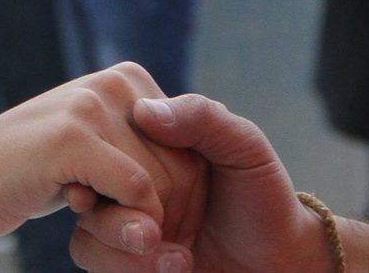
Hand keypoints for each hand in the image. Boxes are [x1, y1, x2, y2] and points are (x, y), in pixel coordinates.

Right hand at [0, 63, 204, 266]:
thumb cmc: (30, 173)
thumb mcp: (93, 150)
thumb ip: (140, 150)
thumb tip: (198, 174)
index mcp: (128, 79)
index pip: (192, 146)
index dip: (175, 194)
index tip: (134, 209)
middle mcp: (117, 82)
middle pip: (183, 168)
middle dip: (158, 213)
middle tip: (107, 217)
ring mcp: (93, 104)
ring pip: (161, 185)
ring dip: (136, 223)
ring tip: (87, 212)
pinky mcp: (72, 137)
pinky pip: (136, 192)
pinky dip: (124, 222)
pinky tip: (75, 207)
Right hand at [71, 94, 344, 272]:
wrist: (281, 266)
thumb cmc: (265, 200)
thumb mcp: (244, 146)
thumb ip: (201, 118)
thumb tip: (143, 111)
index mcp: (156, 143)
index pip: (110, 134)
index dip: (113, 155)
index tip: (127, 177)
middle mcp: (134, 179)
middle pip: (90, 182)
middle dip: (118, 211)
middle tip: (155, 230)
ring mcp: (127, 220)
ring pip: (86, 224)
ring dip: (123, 244)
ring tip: (174, 255)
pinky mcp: (126, 259)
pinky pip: (91, 257)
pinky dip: (125, 266)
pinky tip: (175, 266)